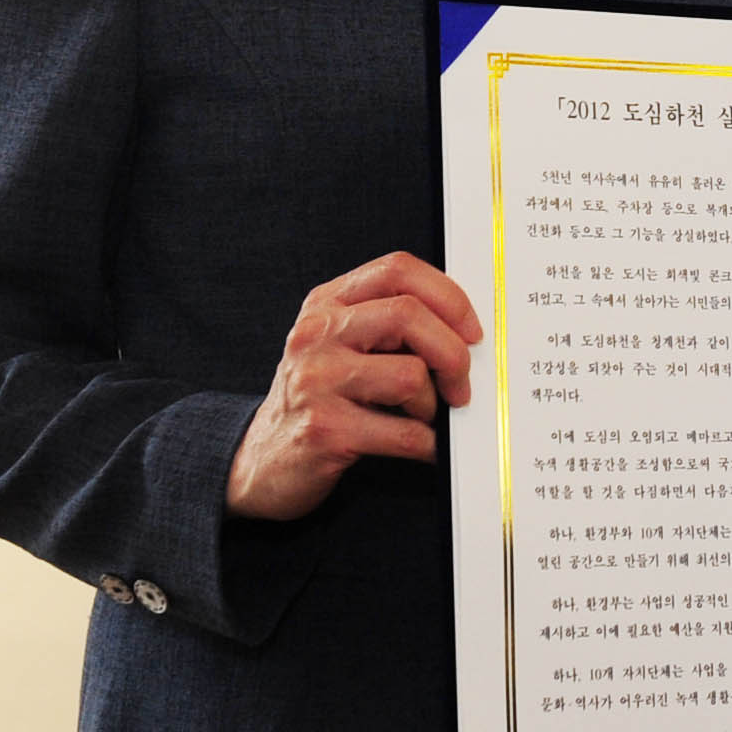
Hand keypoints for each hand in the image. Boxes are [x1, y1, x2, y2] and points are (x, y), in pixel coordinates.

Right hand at [223, 252, 480, 520]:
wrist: (260, 460)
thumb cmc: (315, 398)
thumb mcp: (338, 345)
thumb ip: (386, 324)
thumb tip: (463, 331)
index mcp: (326, 303)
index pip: (397, 270)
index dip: (448, 295)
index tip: (471, 330)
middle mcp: (316, 334)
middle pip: (409, 315)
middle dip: (453, 353)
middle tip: (461, 384)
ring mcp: (316, 381)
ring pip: (411, 375)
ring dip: (434, 405)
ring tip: (422, 418)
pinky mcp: (325, 430)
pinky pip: (405, 434)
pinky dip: (429, 445)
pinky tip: (424, 447)